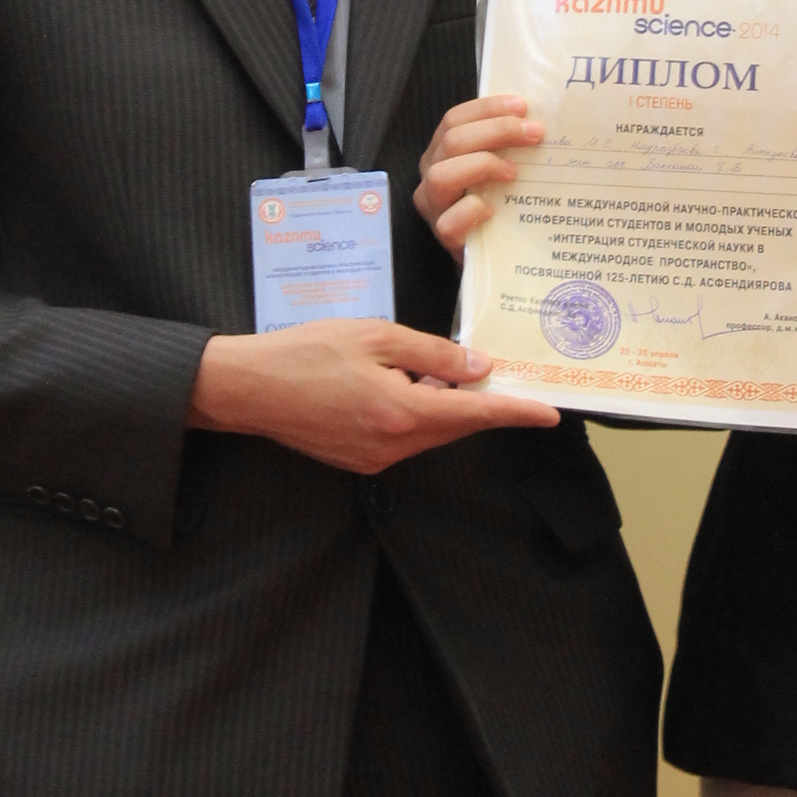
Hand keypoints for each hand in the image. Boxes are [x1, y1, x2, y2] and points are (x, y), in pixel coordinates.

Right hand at [185, 319, 556, 470]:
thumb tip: (477, 366)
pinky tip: (411, 388)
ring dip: (448, 408)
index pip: (474, 415)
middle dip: (483, 405)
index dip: (515, 413)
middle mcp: (393, 444)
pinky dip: (420, 415)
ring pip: (432, 433)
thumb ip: (432, 352)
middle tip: (507, 380)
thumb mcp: (375, 336)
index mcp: (401, 411)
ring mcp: (375, 458)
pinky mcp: (359, 460)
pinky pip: (407, 439)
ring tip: (450, 373)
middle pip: (456, 427)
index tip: (549, 414)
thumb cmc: (305, 352)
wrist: (247, 389)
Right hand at [415, 92, 544, 256]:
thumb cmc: (498, 203)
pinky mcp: (443, 237)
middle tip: (535, 134)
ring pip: (442, 176)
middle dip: (496, 131)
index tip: (523, 106)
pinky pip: (449, 221)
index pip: (455, 119)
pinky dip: (471, 211)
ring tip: (514, 172)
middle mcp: (432, 173)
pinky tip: (493, 209)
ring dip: (483, 165)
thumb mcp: (499, 167)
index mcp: (443, 151)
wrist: (492, 254)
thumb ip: (507, 144)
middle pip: (453, 140)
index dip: (487, 108)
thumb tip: (539, 119)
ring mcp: (434, 206)